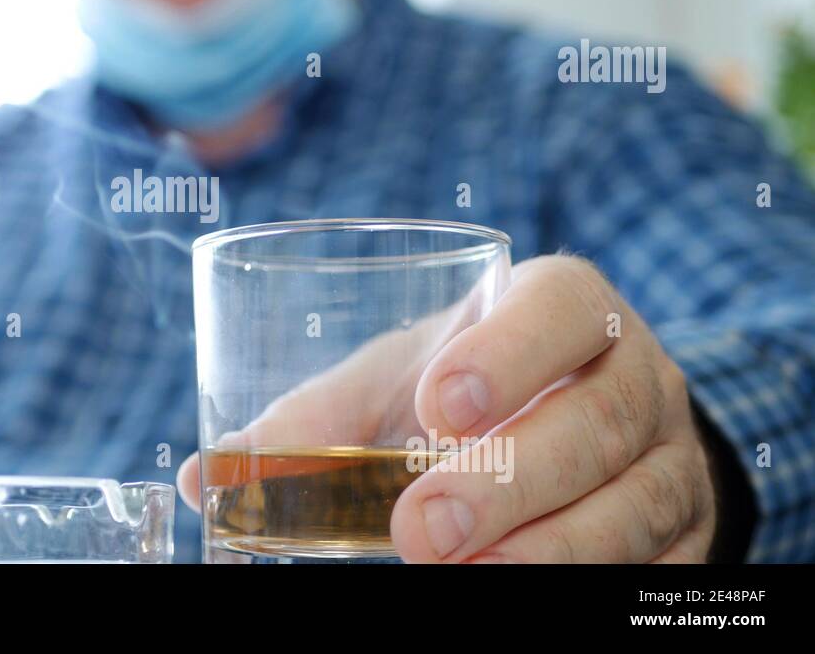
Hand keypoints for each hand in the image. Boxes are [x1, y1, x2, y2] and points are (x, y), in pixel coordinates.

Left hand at [178, 255, 718, 562]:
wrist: (571, 415)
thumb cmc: (467, 387)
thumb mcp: (398, 382)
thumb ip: (317, 419)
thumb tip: (208, 478)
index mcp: (564, 308)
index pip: (562, 309)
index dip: (509, 353)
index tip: (436, 406)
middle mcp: (634, 374)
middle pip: (598, 421)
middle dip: (508, 480)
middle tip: (421, 528)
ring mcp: (670, 455)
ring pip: (636, 501)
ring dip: (549, 545)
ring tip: (464, 571)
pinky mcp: (686, 528)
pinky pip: (660, 564)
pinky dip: (595, 580)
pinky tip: (521, 586)